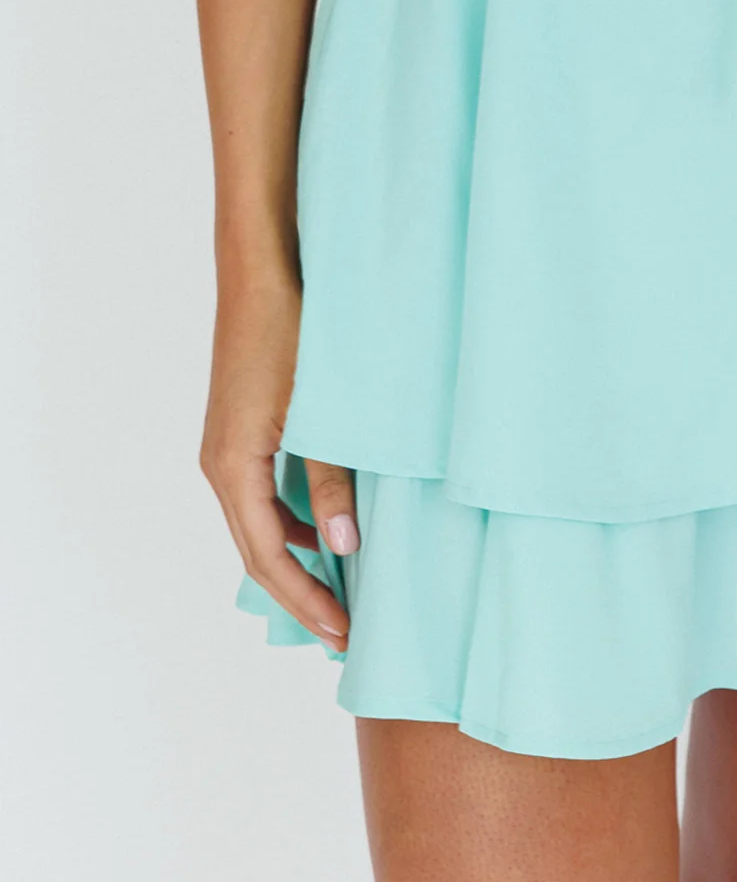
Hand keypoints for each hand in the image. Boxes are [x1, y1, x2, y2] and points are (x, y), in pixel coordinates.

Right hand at [200, 278, 357, 649]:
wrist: (261, 272)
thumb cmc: (290, 331)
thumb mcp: (320, 412)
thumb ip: (332, 480)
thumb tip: (345, 549)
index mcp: (232, 469)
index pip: (269, 559)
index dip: (307, 601)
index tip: (344, 633)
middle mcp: (220, 466)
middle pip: (258, 554)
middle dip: (300, 598)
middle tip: (342, 635)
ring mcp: (226, 449)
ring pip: (258, 527)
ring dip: (296, 564)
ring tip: (339, 595)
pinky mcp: (240, 432)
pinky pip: (261, 497)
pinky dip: (292, 525)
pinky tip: (325, 532)